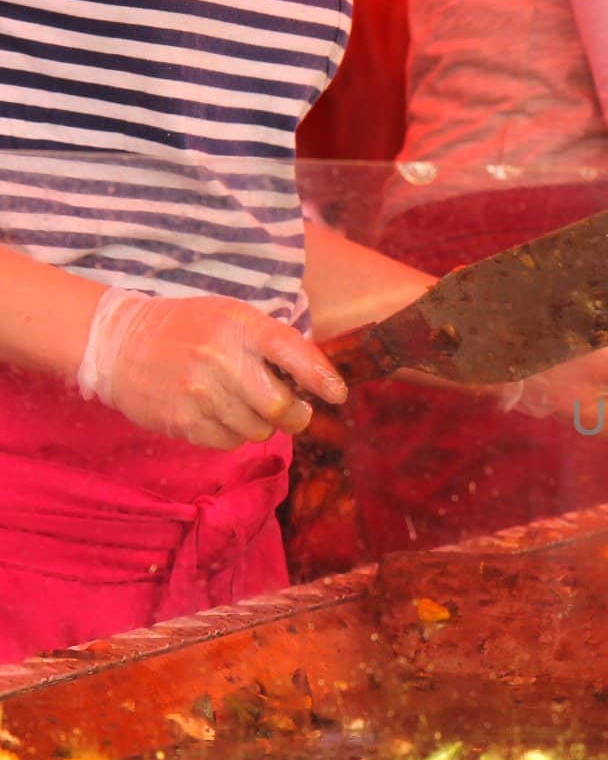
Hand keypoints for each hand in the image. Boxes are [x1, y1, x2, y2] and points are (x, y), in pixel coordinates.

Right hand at [77, 288, 346, 449]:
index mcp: (239, 327)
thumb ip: (273, 342)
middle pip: (281, 408)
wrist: (118, 343)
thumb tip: (319, 378)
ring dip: (261, 424)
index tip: (337, 394)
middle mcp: (221, 359)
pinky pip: (229, 442)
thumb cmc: (189, 329)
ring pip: (258, 430)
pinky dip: (233, 434)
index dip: (320, 377)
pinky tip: (218, 413)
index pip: (292, 352)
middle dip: (296, 415)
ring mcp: (200, 393)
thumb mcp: (232, 317)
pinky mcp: (182, 421)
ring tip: (244, 405)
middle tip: (295, 411)